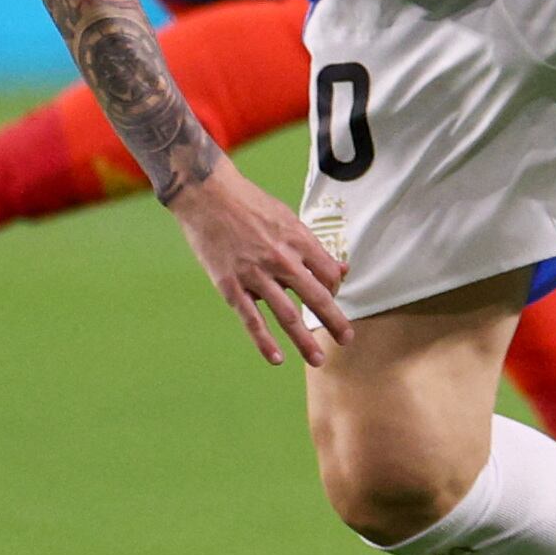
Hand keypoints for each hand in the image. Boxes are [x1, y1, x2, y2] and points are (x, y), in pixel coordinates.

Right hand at [166, 166, 353, 366]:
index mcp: (298, 240)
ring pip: (287, 314)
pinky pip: (252, 320)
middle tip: (347, 340)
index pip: (328, 275)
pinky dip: (265, 342)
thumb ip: (313, 247)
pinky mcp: (231, 286)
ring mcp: (255, 274)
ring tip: (318, 360)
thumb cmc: (249, 203)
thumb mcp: (288, 218)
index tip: (331, 299)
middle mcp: (281, 259)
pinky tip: (277, 359)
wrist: (208, 194)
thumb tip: (341, 270)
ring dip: (305, 341)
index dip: (335, 290)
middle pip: (316, 298)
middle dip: (334, 322)